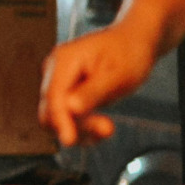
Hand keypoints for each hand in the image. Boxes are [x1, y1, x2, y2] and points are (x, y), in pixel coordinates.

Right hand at [39, 22, 157, 145]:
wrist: (133, 44)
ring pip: (56, 116)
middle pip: (50, 109)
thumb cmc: (128, 53)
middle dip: (75, 125)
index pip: (53, 95)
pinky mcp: (64, 91)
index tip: (69, 140)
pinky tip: (100, 127)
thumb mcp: (117, 74)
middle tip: (107, 129)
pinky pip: (65, 116)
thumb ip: (93, 92)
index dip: (60, 119)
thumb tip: (71, 108)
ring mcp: (57, 81)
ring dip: (80, 128)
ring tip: (107, 128)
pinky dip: (81, 126)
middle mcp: (54, 70)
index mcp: (64, 60)